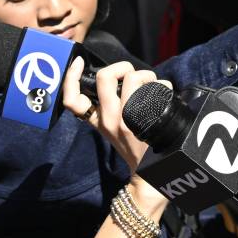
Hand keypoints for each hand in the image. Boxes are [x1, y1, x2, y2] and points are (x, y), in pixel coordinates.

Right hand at [62, 57, 159, 175]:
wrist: (150, 174)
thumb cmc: (134, 145)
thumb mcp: (112, 130)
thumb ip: (109, 107)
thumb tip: (121, 78)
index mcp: (98, 121)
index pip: (72, 100)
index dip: (71, 77)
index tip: (79, 62)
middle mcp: (108, 119)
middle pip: (105, 76)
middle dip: (122, 67)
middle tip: (133, 77)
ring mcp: (126, 119)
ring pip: (133, 77)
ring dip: (147, 76)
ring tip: (153, 88)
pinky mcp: (145, 120)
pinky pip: (158, 87)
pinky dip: (165, 86)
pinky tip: (166, 98)